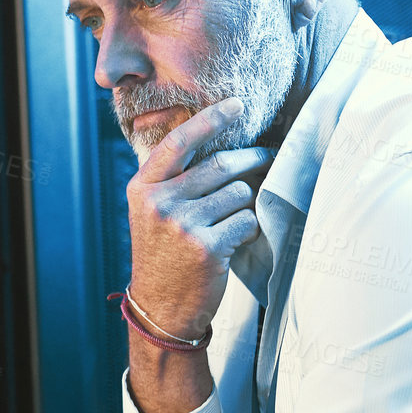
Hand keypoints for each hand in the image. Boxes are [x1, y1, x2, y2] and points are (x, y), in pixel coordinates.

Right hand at [126, 97, 272, 337]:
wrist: (160, 307)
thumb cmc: (163, 253)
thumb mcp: (151, 211)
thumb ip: (173, 179)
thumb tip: (219, 140)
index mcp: (143, 188)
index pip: (179, 142)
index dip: (210, 119)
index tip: (237, 105)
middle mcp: (159, 203)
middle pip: (220, 165)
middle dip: (251, 160)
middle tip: (268, 157)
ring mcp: (182, 225)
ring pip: (239, 193)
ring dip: (247, 203)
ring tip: (234, 219)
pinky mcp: (207, 247)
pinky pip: (247, 221)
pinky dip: (249, 228)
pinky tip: (235, 241)